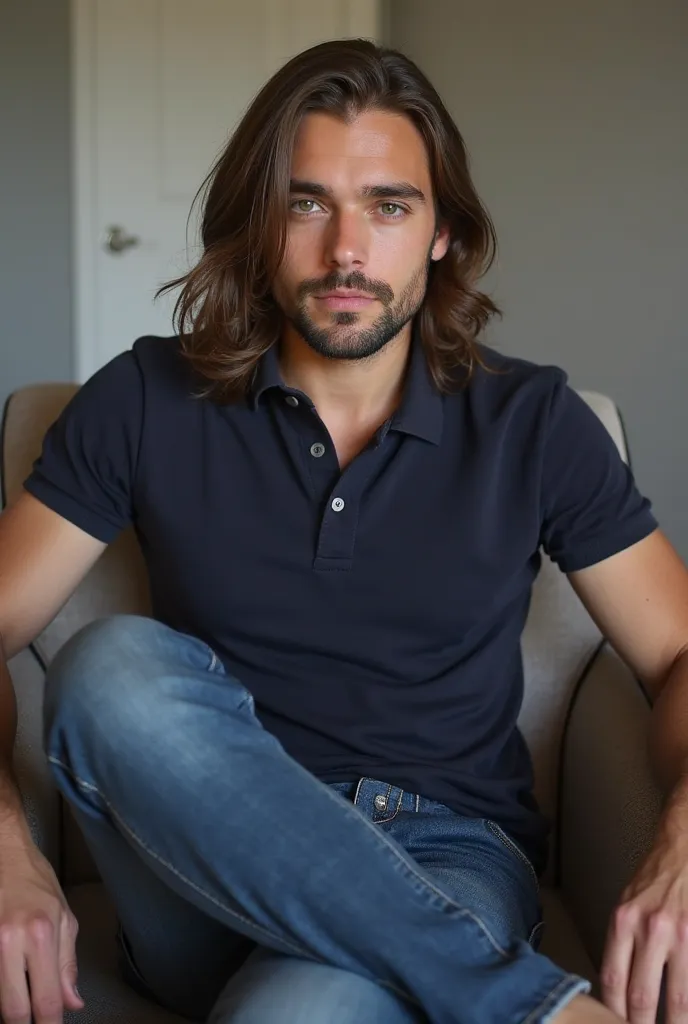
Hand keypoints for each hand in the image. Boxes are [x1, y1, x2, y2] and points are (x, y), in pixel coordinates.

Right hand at [0, 838, 83, 1022]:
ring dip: (10, 1008)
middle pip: (14, 1010)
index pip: (46, 999)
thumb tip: (72, 1004)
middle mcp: (10, 942)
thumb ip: (67, 964)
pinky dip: (1, 988)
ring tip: (22, 1008)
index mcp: (40, 935)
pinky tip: (9, 985)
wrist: (4, 855)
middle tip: (33, 1023)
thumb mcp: (63, 918)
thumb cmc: (36, 883)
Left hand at [601, 832, 687, 1022]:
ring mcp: (680, 935)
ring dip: (674, 1021)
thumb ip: (621, 946)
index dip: (613, 1013)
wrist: (683, 852)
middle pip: (642, 997)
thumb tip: (617, 992)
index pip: (613, 980)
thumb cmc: (653, 883)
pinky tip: (684, 1011)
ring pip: (677, 999)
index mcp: (624, 922)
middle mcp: (650, 930)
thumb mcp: (626, 908)